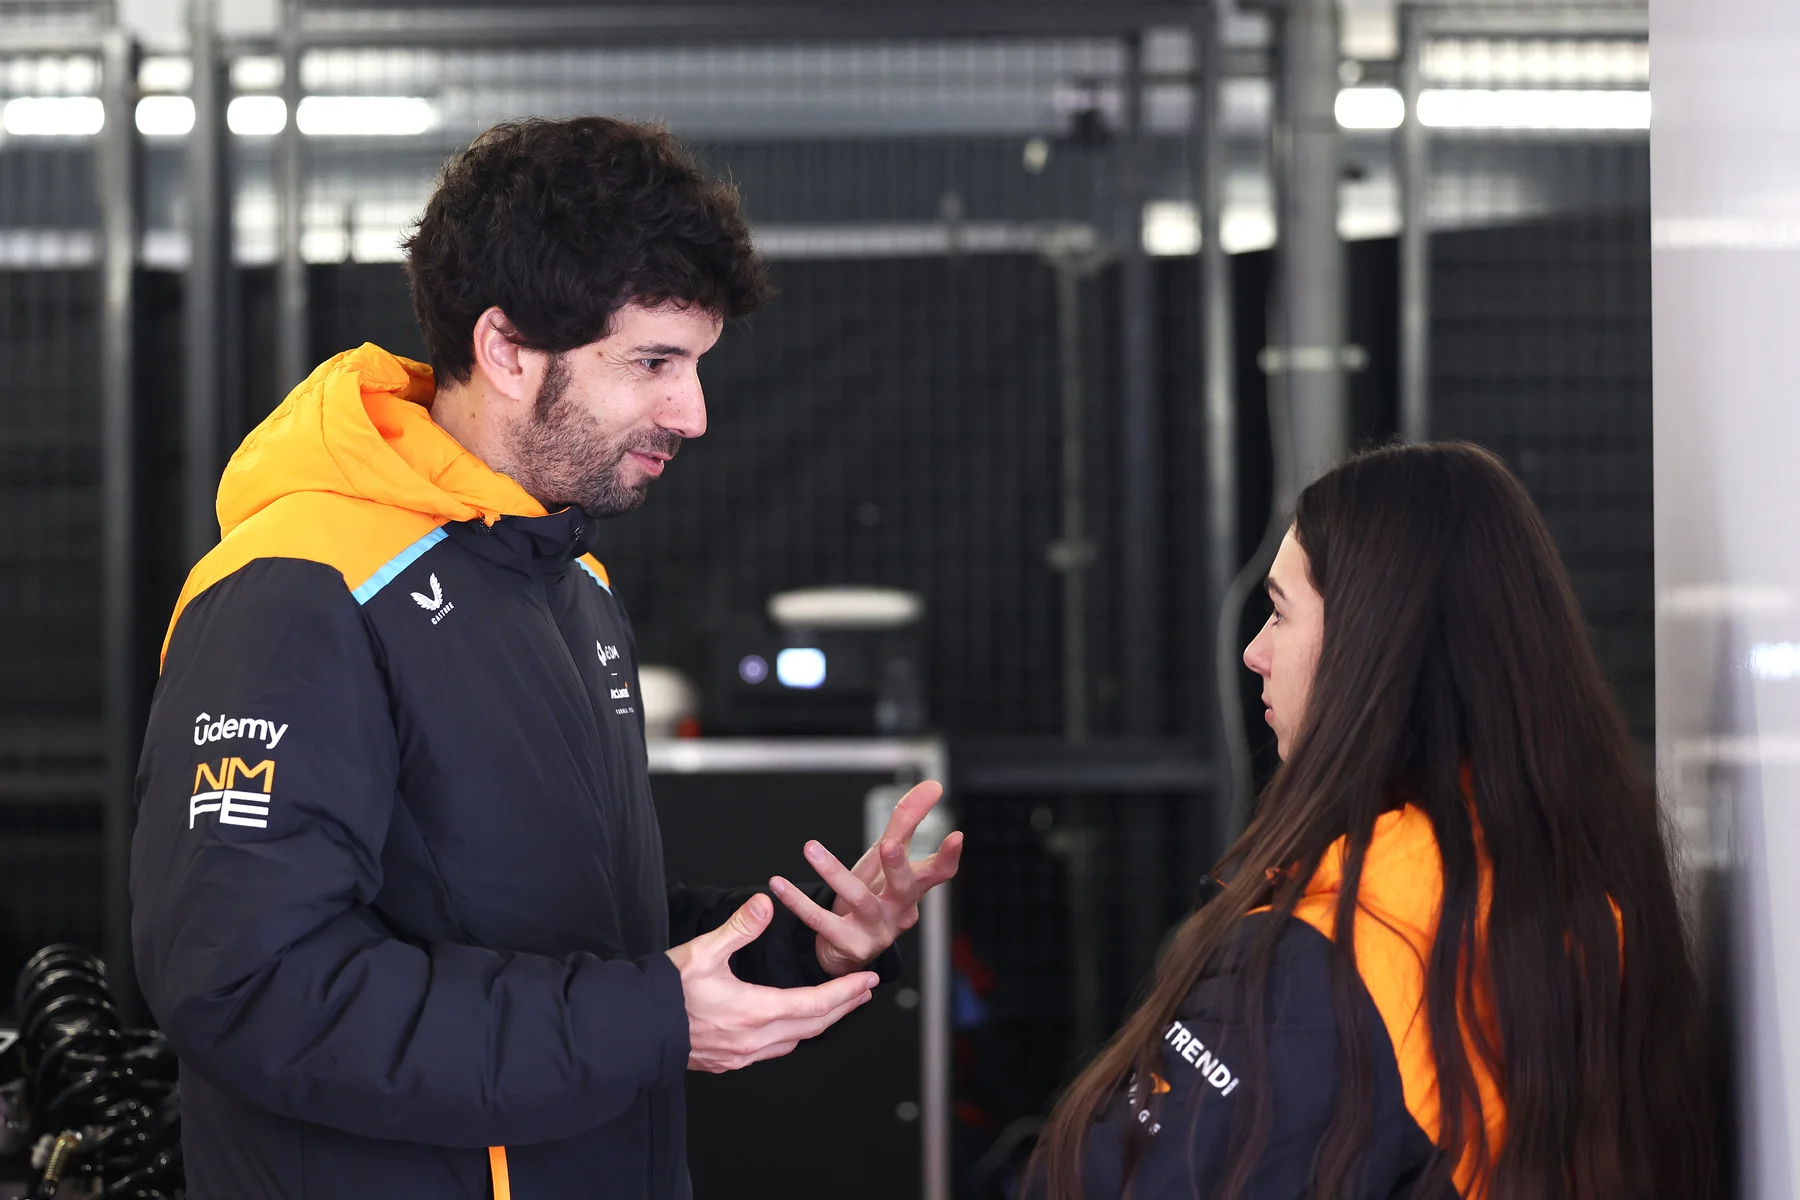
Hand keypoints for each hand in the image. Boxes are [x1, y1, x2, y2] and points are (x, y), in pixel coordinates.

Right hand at [666, 893, 878, 1072]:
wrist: (633, 1029)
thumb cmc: (665, 991)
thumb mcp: (703, 951)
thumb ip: (739, 928)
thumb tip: (765, 902)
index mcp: (753, 1012)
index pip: (815, 1005)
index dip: (846, 992)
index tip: (868, 980)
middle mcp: (752, 1041)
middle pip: (812, 1027)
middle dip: (843, 1007)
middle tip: (865, 991)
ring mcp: (740, 1056)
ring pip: (795, 1042)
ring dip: (820, 1023)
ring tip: (838, 1006)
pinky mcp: (727, 1062)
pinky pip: (773, 1051)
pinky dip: (794, 1036)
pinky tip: (794, 1026)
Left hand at [768, 780, 964, 977]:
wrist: (847, 946)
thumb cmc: (873, 894)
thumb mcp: (886, 858)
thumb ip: (908, 822)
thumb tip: (933, 786)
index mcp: (913, 890)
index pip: (937, 873)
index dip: (948, 857)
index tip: (956, 836)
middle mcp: (900, 911)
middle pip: (905, 888)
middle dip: (898, 866)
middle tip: (889, 844)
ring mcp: (876, 931)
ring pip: (859, 899)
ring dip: (834, 872)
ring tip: (811, 848)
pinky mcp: (848, 945)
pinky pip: (820, 921)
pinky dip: (798, 902)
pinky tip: (779, 884)